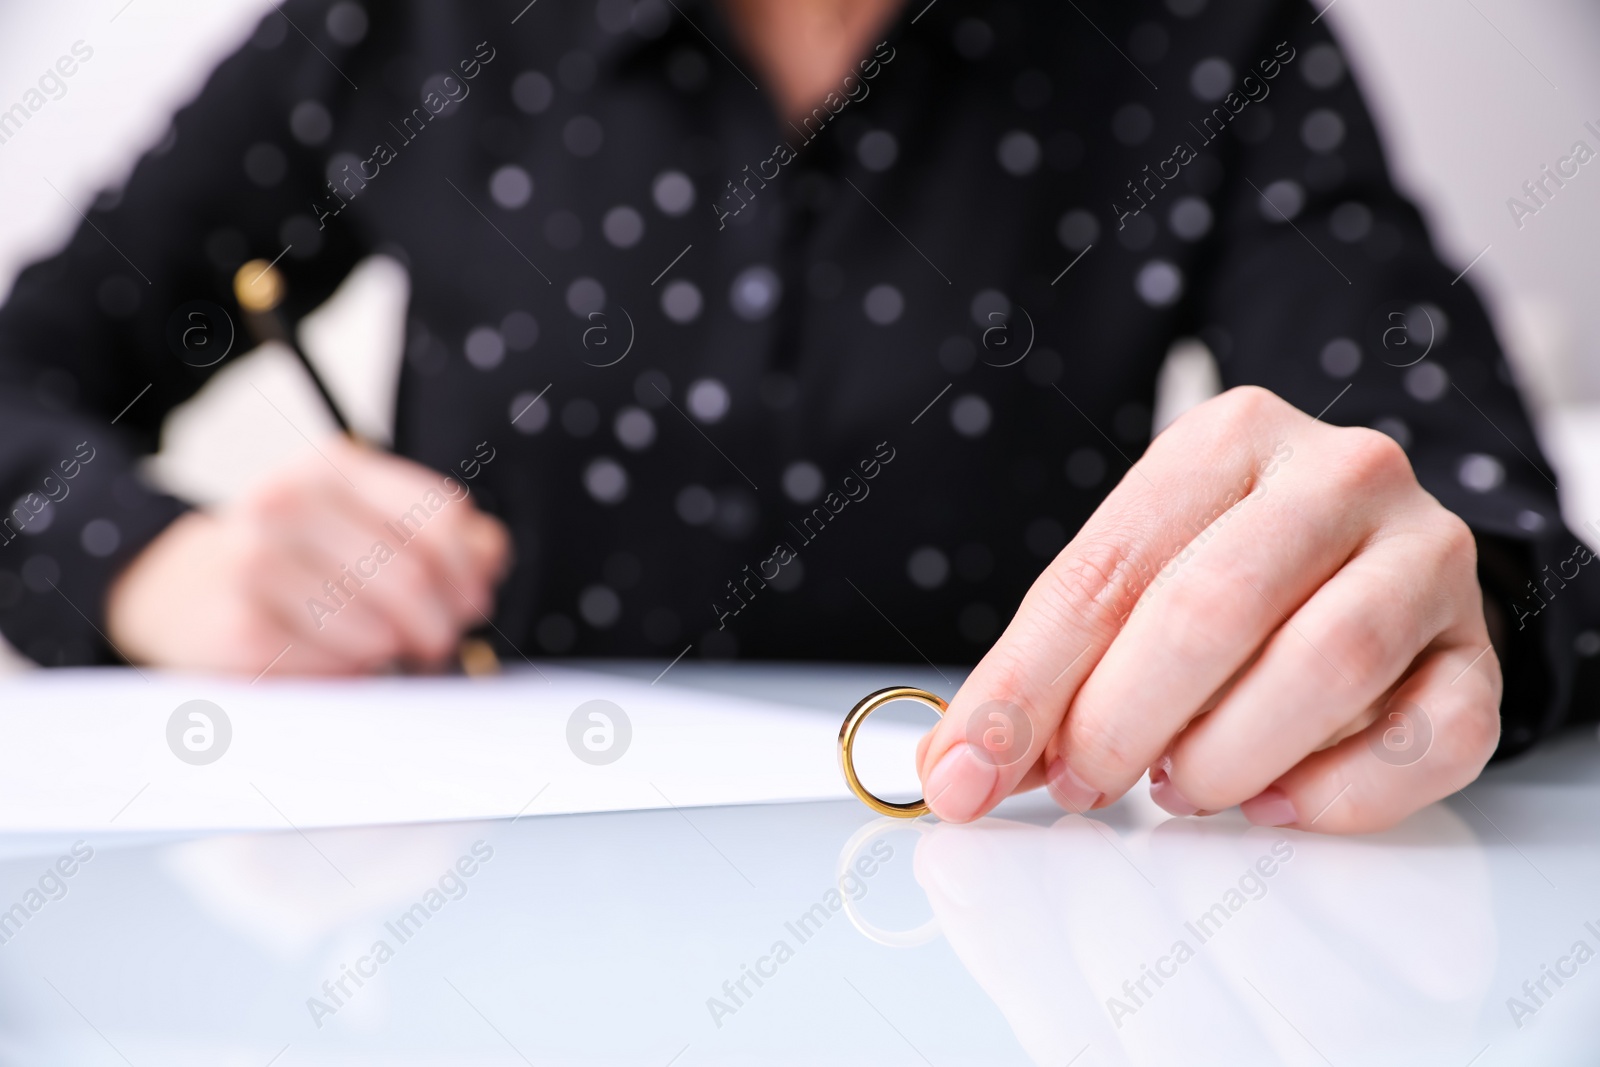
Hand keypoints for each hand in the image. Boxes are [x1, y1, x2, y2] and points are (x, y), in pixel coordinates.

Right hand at [106, 437, 509, 674]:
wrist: (182, 591)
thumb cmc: (299, 560)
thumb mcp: (365, 522)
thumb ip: (445, 536)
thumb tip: (489, 558)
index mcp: (334, 467)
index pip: (441, 517)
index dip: (471, 569)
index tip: (470, 600)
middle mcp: (287, 502)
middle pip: (413, 577)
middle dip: (441, 623)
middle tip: (436, 643)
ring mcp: (255, 565)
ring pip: (379, 631)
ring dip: (394, 652)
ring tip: (381, 648)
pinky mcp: (239, 633)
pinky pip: (337, 670)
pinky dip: (352, 674)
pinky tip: (334, 658)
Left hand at [915, 386, 1500, 833]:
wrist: (1367, 554)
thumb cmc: (1226, 570)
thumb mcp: (1127, 584)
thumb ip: (1043, 670)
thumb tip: (954, 774)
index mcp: (1228, 437)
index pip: (1106, 571)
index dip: (1027, 686)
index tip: (968, 776)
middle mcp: (1340, 474)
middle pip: (1212, 610)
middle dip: (1122, 722)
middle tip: (1084, 782)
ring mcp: (1426, 556)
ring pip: (1329, 667)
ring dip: (1229, 757)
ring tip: (1180, 788)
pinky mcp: (1480, 648)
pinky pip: (1432, 737)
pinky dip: (1338, 795)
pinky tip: (1274, 803)